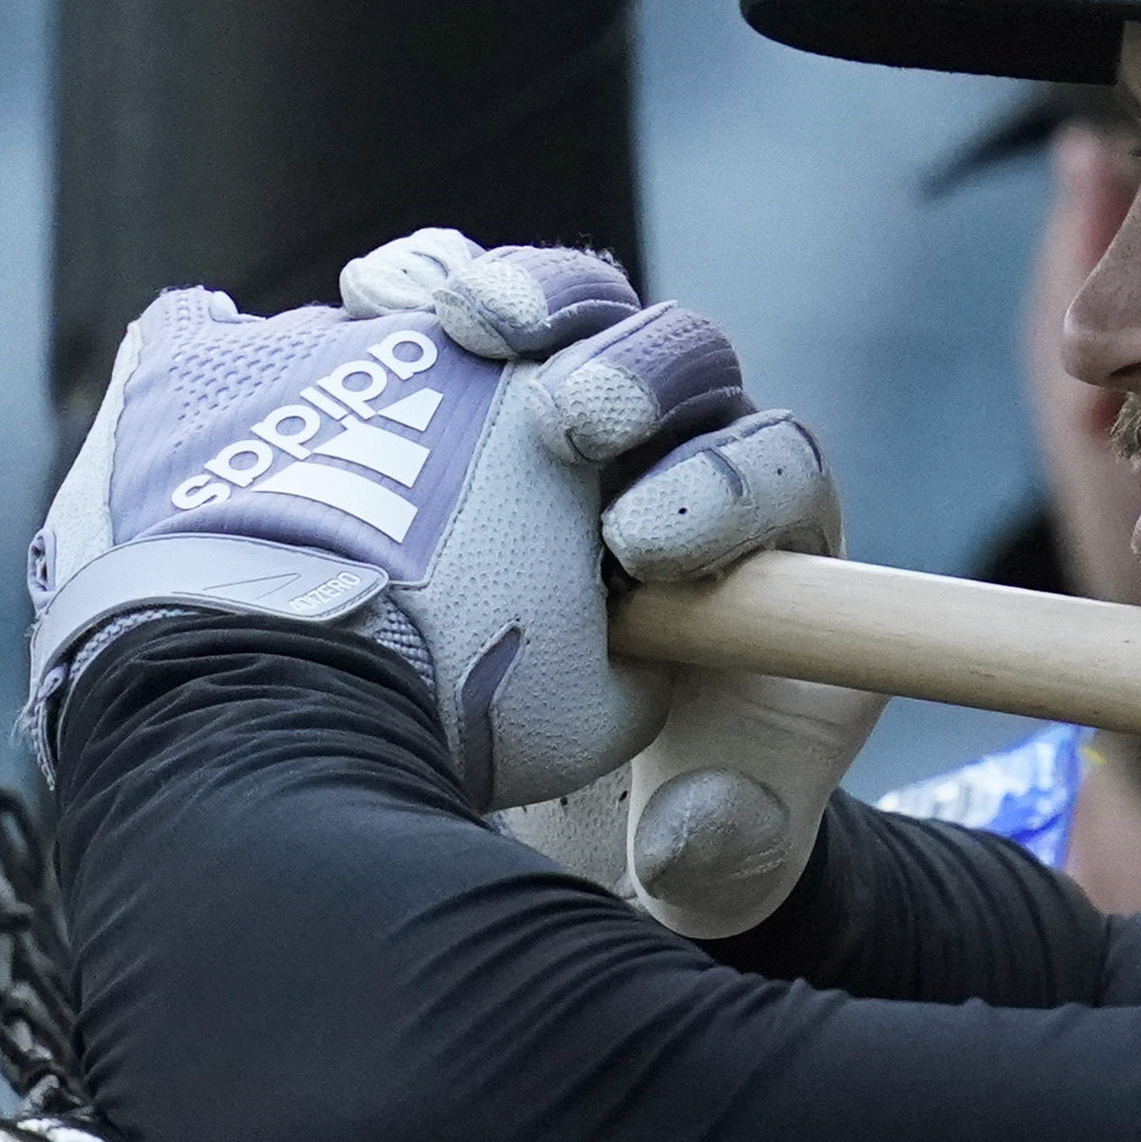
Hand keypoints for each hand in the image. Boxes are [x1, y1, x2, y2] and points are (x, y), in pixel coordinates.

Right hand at [24, 234, 839, 840]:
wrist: (530, 766)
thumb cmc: (653, 799)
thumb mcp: (704, 852)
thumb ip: (723, 844)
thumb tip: (695, 828)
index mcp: (770, 543)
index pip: (775, 475)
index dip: (721, 494)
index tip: (641, 550)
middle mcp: (685, 446)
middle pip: (685, 362)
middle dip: (632, 374)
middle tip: (573, 419)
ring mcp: (580, 399)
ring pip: (575, 308)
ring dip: (522, 297)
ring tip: (457, 320)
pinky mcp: (477, 381)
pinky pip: (459, 301)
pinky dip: (419, 289)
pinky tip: (365, 301)